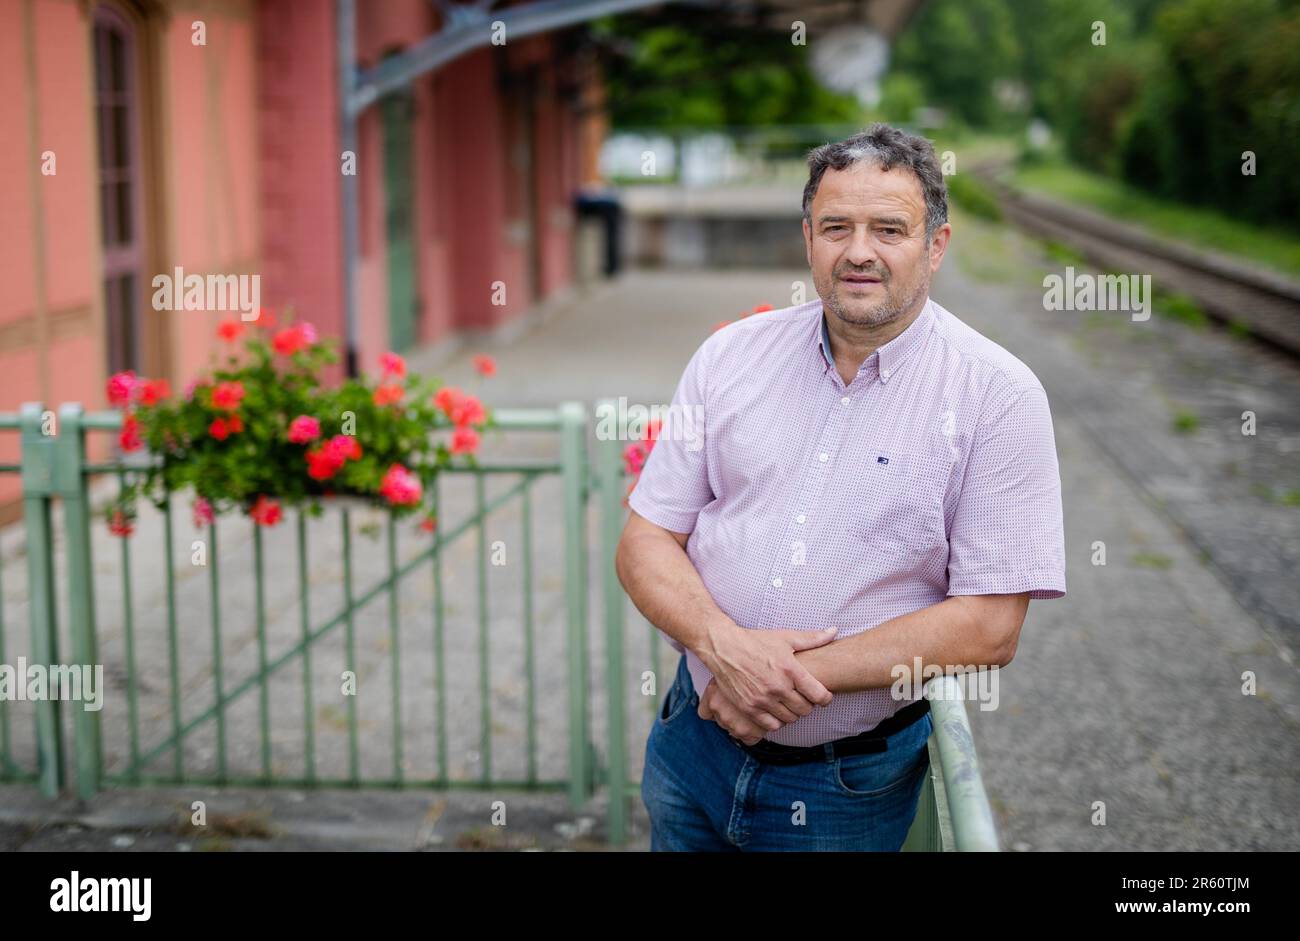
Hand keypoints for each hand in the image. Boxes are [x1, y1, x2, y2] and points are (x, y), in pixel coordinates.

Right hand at [699, 624, 836, 732]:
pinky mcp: (749, 708)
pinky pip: (772, 725)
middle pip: (806, 709)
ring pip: (790, 718)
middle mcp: (778, 686)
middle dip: (808, 705)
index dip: (825, 698)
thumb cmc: (755, 641)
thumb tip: (834, 632)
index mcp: (790, 669)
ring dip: (793, 713)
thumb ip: (812, 638)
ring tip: (788, 703)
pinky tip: (775, 710)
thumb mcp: (785, 637)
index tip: (822, 696)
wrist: (724, 647)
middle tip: (803, 698)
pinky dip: (777, 721)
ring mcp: (763, 699)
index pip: (819, 695)